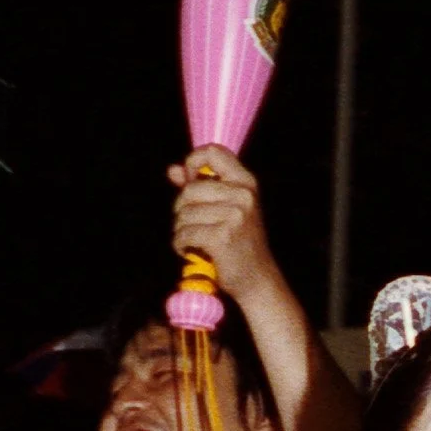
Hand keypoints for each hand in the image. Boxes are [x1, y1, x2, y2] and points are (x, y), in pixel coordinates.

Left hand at [168, 148, 281, 308]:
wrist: (257, 278)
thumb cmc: (240, 242)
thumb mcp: (227, 208)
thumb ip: (199, 185)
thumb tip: (173, 170)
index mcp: (246, 183)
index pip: (213, 152)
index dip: (193, 163)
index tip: (189, 182)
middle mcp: (242, 195)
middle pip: (189, 189)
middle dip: (182, 210)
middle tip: (193, 225)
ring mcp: (234, 216)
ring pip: (183, 214)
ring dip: (181, 230)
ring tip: (195, 240)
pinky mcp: (221, 237)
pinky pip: (183, 234)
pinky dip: (181, 244)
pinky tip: (192, 250)